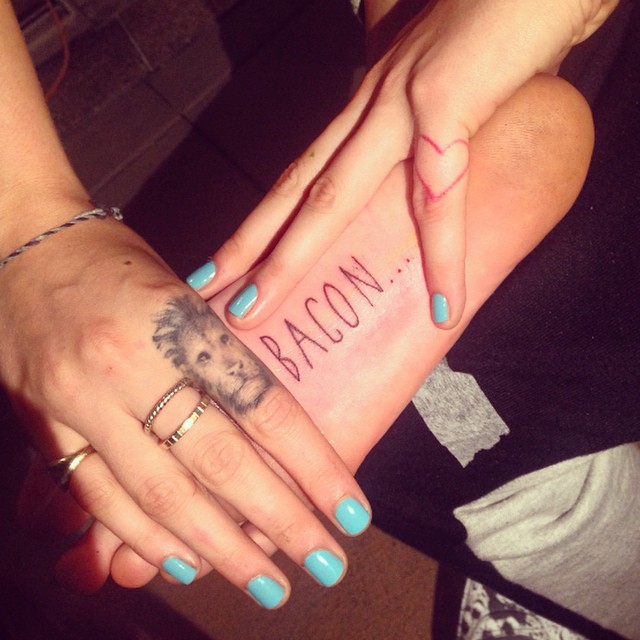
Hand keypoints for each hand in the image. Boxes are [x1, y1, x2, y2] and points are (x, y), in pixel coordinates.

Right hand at [0, 215, 369, 605]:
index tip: (351, 510)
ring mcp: (79, 401)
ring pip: (160, 494)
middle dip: (280, 522)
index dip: (313, 464)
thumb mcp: (182, 290)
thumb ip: (221, 352)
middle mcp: (128, 365)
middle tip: (326, 562)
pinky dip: (145, 536)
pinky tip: (187, 560)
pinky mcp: (45, 425)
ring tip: (266, 582)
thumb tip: (271, 424)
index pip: (261, 405)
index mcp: (174, 321)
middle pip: (219, 461)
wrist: (19, 243)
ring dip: (219, 548)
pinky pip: (99, 497)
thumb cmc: (115, 259)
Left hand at [193, 0, 614, 328]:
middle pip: (296, 189)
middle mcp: (371, 103)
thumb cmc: (504, 18)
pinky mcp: (447, 97)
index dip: (265, 221)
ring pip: (333, 194)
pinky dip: (442, 254)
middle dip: (247, 247)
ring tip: (251, 310)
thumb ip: (432, 125)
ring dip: (288, 257)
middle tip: (207, 296)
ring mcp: (402, 101)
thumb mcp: (454, 81)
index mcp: (370, 103)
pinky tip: (443, 307)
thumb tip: (438, 167)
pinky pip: (440, 191)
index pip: (304, 173)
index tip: (231, 262)